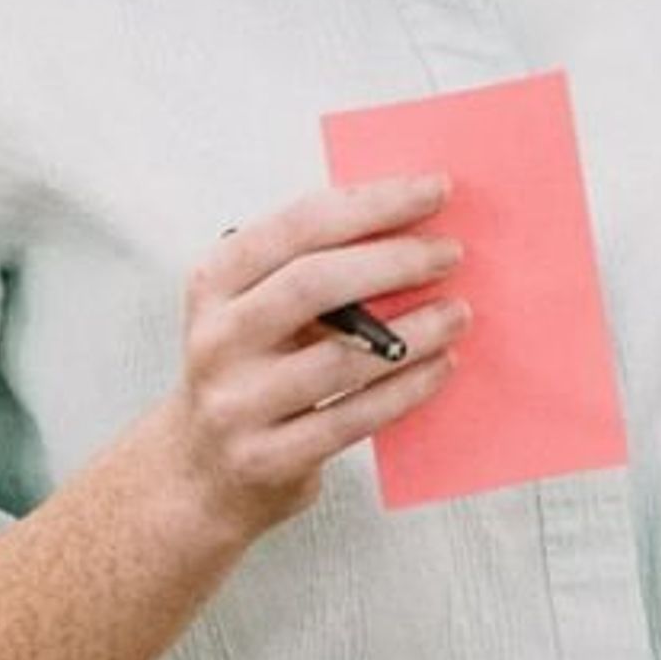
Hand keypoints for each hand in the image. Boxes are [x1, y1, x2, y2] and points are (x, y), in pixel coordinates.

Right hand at [138, 175, 470, 540]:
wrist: (202, 470)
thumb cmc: (251, 368)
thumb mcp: (252, 306)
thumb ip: (308, 266)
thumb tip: (410, 222)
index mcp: (213, 282)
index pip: (298, 225)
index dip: (372, 203)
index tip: (435, 189)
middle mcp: (217, 339)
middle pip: (314, 284)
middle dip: (394, 260)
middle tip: (451, 252)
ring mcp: (238, 403)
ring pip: (341, 359)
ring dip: (414, 331)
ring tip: (458, 311)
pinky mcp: (267, 459)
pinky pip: (354, 418)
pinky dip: (406, 388)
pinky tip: (442, 365)